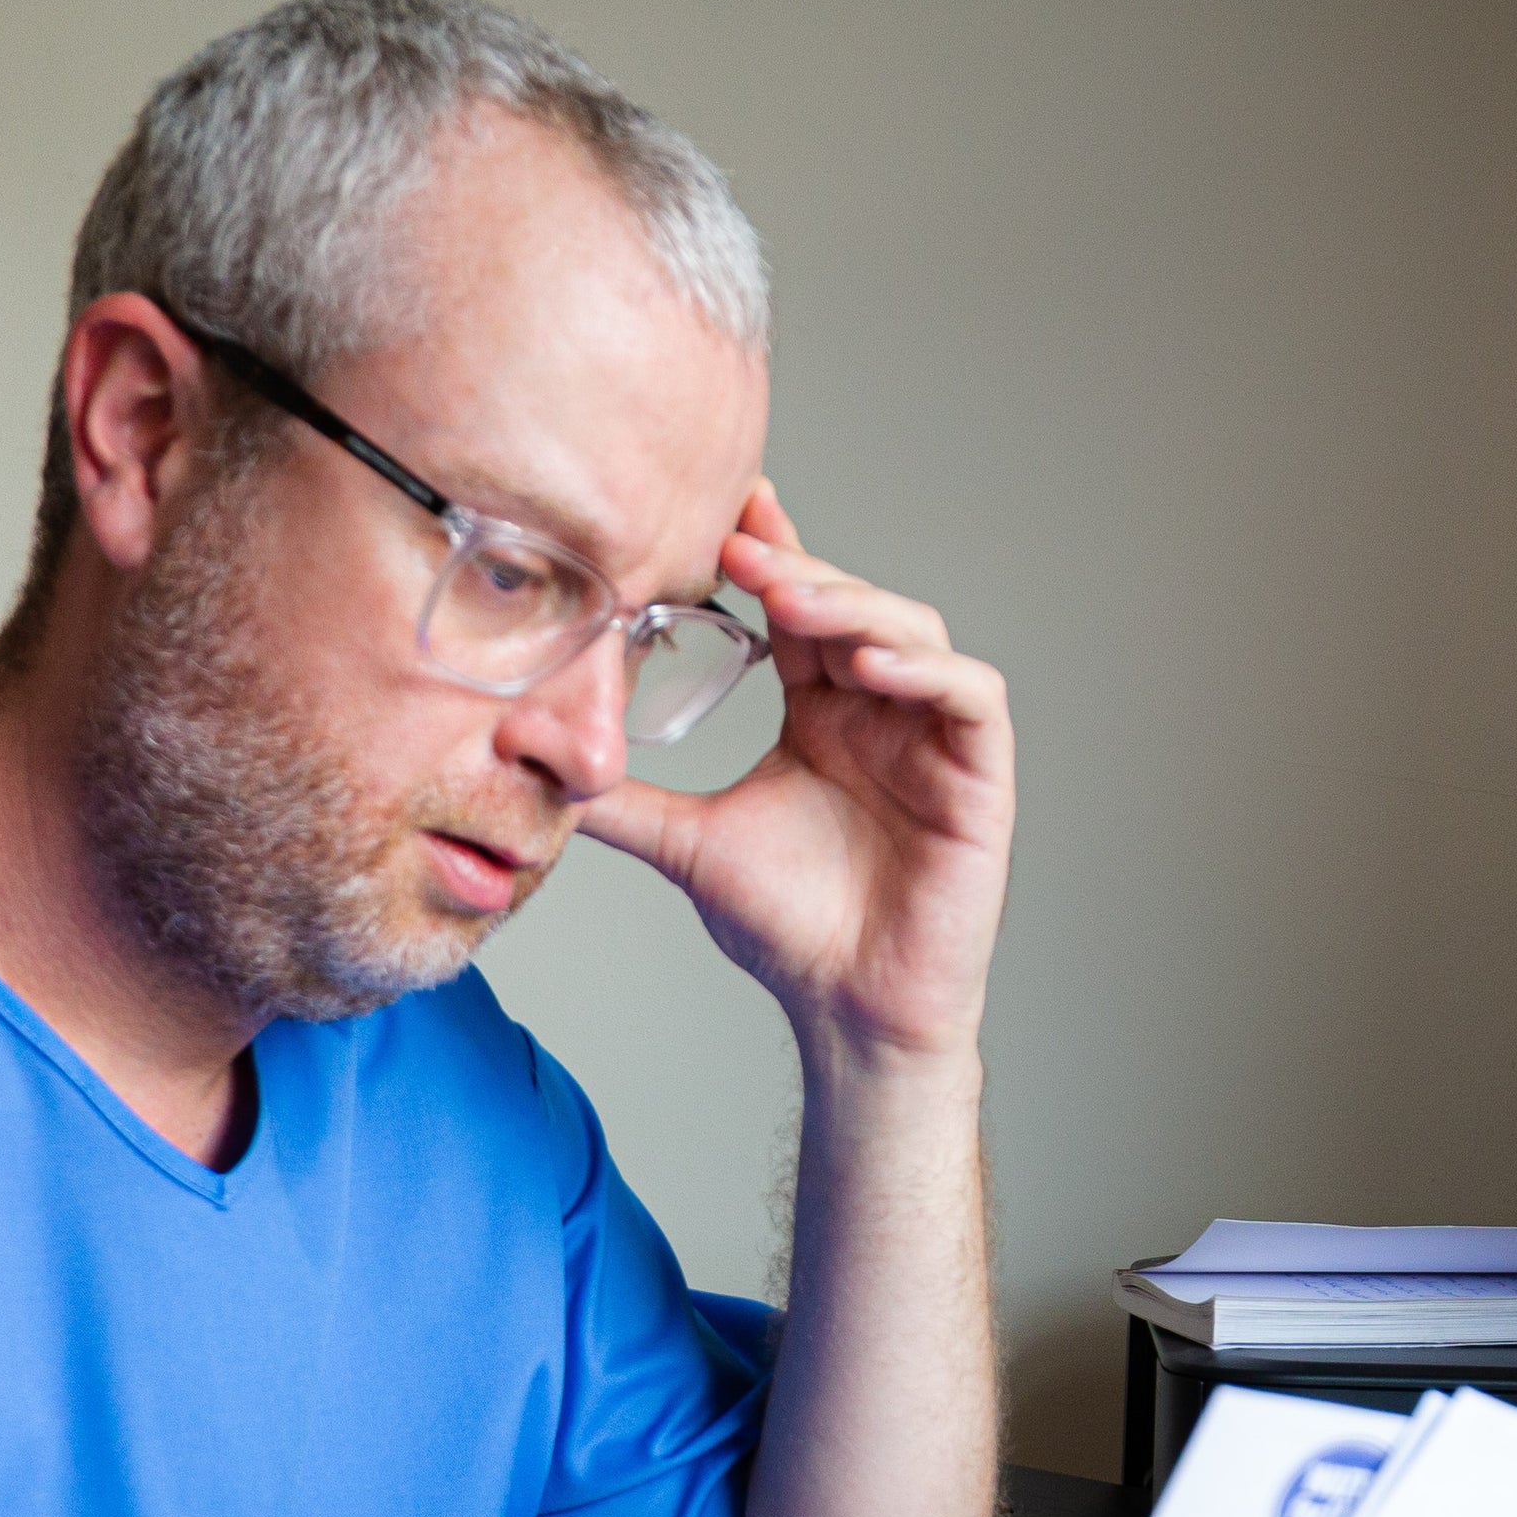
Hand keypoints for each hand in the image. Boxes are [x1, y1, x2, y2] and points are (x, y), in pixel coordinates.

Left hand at [578, 481, 1012, 1066]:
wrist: (848, 1010)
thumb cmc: (790, 929)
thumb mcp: (689, 844)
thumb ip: (625, 800)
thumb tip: (535, 767)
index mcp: (821, 712)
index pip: (797, 608)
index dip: (767, 551)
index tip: (717, 506)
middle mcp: (880, 710)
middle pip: (852, 603)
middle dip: (798, 567)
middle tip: (736, 544)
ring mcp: (933, 739)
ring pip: (912, 633)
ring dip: (855, 606)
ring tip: (790, 596)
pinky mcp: (981, 776)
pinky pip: (971, 698)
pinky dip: (926, 672)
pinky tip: (868, 664)